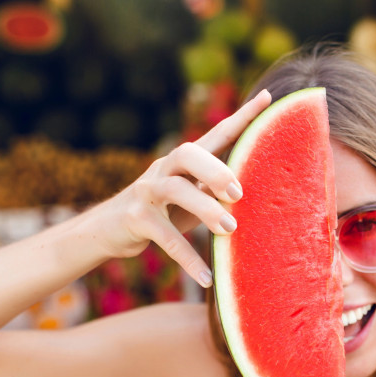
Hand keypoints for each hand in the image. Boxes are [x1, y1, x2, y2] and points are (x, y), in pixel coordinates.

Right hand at [92, 89, 270, 287]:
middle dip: (216, 169)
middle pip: (188, 153)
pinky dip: (188, 259)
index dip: (242, 116)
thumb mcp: (189, 199)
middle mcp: (163, 170)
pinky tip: (208, 278)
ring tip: (230, 230)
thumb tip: (256, 191)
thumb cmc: (161, 213)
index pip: (216, 134)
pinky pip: (164, 237)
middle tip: (239, 193)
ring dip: (205, 209)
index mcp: (183, 163)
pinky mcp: (135, 220)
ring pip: (175, 191)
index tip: (269, 98)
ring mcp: (146, 192)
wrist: (106, 232)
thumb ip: (214, 190)